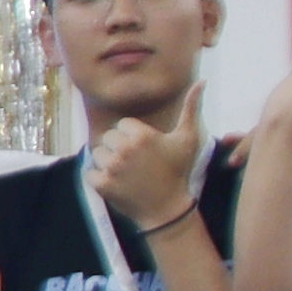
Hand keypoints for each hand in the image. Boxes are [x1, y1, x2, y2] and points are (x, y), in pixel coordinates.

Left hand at [87, 111, 211, 239]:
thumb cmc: (178, 171)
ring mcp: (111, 167)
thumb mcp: (187, 139)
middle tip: (136, 164)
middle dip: (119, 148)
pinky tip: (117, 184)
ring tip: (127, 174)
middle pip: (108, 137)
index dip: (133, 137)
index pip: (122, 125)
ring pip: (98, 154)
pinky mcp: (101, 184)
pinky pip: (90, 172)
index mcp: (141, 135)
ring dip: (108, 163)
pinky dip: (99, 179)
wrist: (168, 209)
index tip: (146, 152)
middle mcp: (124, 149)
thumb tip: (202, 82)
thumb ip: (191, 108)